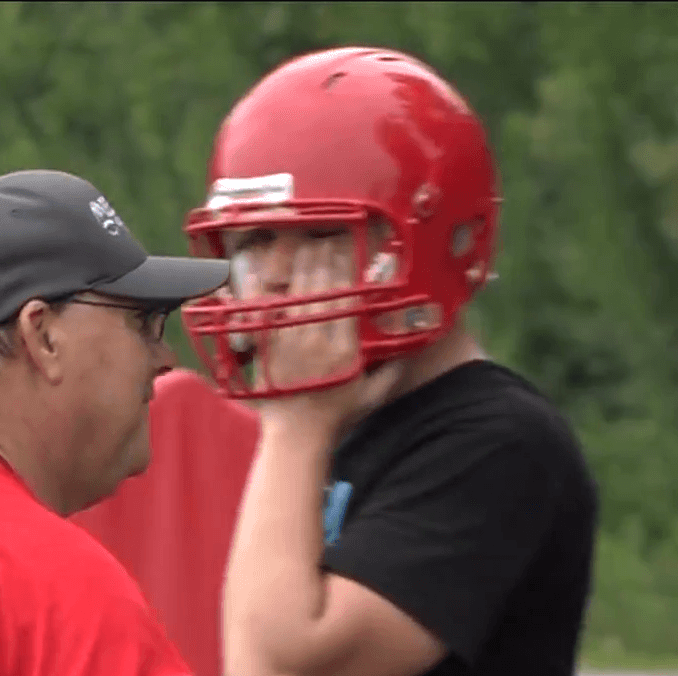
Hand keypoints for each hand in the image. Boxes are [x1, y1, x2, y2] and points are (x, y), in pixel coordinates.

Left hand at [253, 233, 404, 437]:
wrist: (296, 435)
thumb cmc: (337, 416)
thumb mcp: (373, 395)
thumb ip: (393, 368)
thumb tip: (412, 343)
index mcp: (345, 349)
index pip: (349, 300)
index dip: (348, 271)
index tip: (351, 250)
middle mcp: (317, 341)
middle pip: (322, 290)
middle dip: (324, 260)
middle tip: (327, 238)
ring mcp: (290, 343)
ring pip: (296, 295)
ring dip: (301, 267)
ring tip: (306, 246)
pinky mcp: (269, 347)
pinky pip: (267, 313)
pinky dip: (265, 291)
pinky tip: (266, 272)